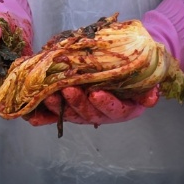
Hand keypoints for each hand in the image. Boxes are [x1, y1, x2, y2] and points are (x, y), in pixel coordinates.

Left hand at [35, 84, 161, 126]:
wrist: (127, 68)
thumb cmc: (135, 73)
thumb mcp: (147, 80)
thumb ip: (149, 89)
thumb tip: (153, 97)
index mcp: (122, 108)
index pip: (115, 110)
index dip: (106, 103)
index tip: (96, 93)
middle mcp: (101, 113)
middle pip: (88, 113)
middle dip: (77, 102)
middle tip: (67, 89)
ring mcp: (83, 111)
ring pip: (70, 113)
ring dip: (58, 105)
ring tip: (48, 94)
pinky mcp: (68, 108)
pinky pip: (54, 115)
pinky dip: (42, 115)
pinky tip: (30, 114)